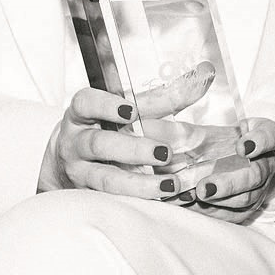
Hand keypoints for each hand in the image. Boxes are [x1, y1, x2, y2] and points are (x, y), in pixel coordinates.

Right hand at [37, 77, 194, 198]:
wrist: (70, 159)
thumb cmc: (106, 126)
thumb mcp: (125, 108)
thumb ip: (162, 96)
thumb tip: (203, 74)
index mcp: (82, 113)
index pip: (86, 103)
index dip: (106, 106)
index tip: (131, 110)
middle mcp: (76, 142)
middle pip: (99, 144)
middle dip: (134, 149)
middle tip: (165, 152)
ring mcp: (80, 171)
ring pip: (106, 179)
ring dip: (141, 183)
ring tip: (172, 184)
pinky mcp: (90, 195)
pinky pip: (114, 200)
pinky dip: (141, 199)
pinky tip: (163, 197)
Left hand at [178, 118, 274, 224]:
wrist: (231, 165)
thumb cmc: (220, 142)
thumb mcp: (210, 127)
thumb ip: (183, 128)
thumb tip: (148, 127)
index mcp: (264, 137)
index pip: (270, 136)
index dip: (260, 141)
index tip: (243, 146)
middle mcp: (266, 164)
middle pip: (256, 175)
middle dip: (230, 183)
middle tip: (205, 188)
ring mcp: (259, 189)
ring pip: (244, 198)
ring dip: (219, 200)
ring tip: (194, 197)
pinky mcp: (247, 209)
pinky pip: (232, 214)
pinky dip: (211, 211)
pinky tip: (191, 206)